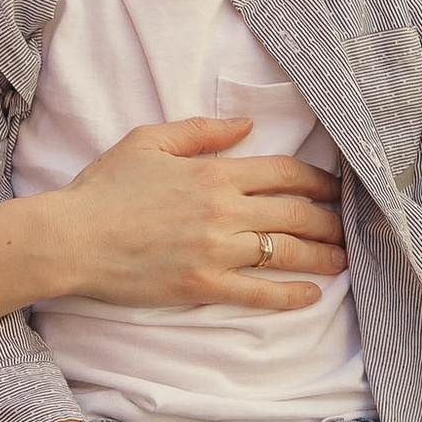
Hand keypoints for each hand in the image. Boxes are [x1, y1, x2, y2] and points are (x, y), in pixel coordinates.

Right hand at [55, 117, 346, 311]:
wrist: (72, 238)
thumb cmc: (105, 188)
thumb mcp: (149, 141)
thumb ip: (201, 131)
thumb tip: (245, 125)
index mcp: (214, 173)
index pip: (284, 173)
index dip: (319, 180)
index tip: (337, 188)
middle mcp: (224, 211)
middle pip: (295, 214)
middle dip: (330, 220)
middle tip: (349, 227)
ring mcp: (216, 252)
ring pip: (285, 253)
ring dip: (321, 256)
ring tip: (343, 259)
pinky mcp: (203, 286)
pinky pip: (258, 293)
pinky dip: (289, 296)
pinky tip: (312, 295)